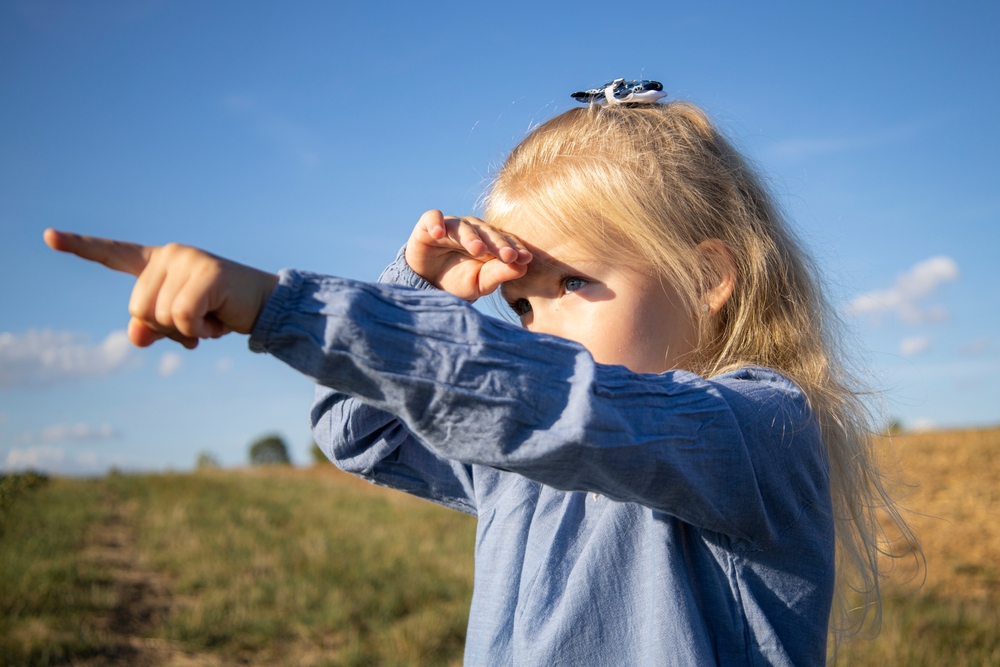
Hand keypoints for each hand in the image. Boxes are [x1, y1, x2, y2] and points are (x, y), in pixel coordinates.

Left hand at [44, 229, 279, 348]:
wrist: (265, 305)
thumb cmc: (221, 311)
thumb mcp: (180, 323)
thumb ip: (151, 328)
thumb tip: (136, 335)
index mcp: (158, 262)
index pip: (113, 254)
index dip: (79, 246)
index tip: (48, 237)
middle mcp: (170, 255)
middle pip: (138, 308)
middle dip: (166, 328)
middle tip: (197, 323)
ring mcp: (188, 261)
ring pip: (160, 315)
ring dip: (186, 331)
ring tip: (210, 321)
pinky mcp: (206, 274)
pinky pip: (183, 316)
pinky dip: (200, 330)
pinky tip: (219, 322)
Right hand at [405, 210, 531, 300]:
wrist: (428, 283)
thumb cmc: (458, 281)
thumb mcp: (480, 283)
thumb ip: (499, 274)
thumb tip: (523, 267)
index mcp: (489, 242)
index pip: (505, 241)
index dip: (515, 249)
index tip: (525, 259)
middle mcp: (473, 230)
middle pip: (488, 232)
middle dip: (498, 244)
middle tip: (508, 256)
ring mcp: (451, 226)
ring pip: (463, 226)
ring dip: (471, 237)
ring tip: (478, 249)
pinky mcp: (428, 225)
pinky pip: (433, 218)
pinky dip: (435, 223)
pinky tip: (438, 233)